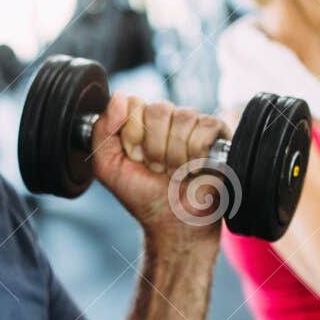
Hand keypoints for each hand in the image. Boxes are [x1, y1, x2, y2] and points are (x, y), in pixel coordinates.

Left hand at [89, 93, 229, 247]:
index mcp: (141, 121)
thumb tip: (119, 96)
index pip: (133, 104)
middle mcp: (168, 118)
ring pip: (181, 120)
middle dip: (154, 149)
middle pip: (158, 110)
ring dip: (175, 156)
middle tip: (158, 169)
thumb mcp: (108, 167)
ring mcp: (193, 123)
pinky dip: (195, 157)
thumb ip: (102, 131)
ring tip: (176, 172)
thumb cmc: (144, 197)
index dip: (132, 136)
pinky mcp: (217, 133)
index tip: (136, 159)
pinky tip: (194, 170)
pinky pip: (203, 130)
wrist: (174, 223)